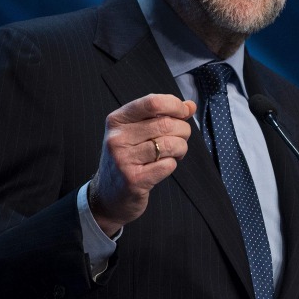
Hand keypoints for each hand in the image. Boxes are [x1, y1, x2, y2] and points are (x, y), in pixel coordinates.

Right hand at [87, 94, 196, 235]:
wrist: (108, 195)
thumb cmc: (128, 159)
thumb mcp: (137, 133)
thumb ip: (162, 116)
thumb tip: (190, 106)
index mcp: (117, 120)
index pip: (152, 102)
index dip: (175, 105)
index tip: (184, 112)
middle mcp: (117, 138)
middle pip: (166, 124)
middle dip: (183, 130)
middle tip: (181, 139)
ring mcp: (123, 159)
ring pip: (170, 144)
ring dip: (181, 148)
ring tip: (175, 153)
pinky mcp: (133, 180)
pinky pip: (168, 165)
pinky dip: (172, 165)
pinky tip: (163, 167)